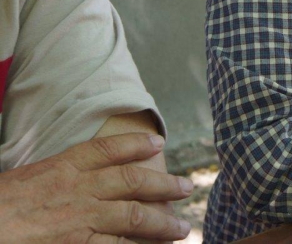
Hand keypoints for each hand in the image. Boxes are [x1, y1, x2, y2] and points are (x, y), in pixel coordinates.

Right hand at [0, 133, 192, 242]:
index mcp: (60, 168)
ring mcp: (80, 220)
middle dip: (163, 185)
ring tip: (182, 229)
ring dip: (162, 224)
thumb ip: (50, 179)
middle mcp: (77, 190)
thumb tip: (66, 181)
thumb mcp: (22, 181)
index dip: (135, 145)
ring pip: (133, 217)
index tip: (158, 144)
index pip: (106, 150)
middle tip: (187, 187)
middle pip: (132, 181)